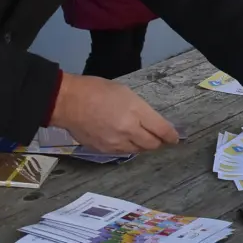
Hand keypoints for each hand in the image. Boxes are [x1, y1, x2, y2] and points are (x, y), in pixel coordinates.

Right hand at [49, 74, 179, 152]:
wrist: (67, 102)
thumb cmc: (96, 90)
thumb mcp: (125, 92)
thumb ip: (141, 110)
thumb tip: (152, 122)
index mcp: (135, 112)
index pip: (161, 130)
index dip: (171, 135)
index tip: (175, 137)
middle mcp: (128, 130)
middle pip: (152, 144)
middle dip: (158, 142)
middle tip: (159, 138)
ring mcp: (115, 143)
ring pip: (138, 151)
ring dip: (143, 145)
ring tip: (140, 137)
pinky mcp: (104, 151)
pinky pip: (122, 152)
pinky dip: (127, 147)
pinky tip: (124, 139)